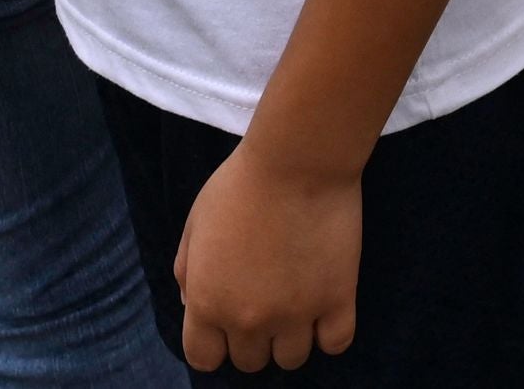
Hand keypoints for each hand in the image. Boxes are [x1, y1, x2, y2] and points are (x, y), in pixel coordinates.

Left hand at [176, 142, 360, 369]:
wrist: (297, 162)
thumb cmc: (240, 186)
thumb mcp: (193, 228)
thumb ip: (186, 274)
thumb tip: (194, 304)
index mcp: (206, 304)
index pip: (204, 359)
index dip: (216, 345)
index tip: (229, 325)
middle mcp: (248, 319)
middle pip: (250, 362)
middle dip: (255, 339)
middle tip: (268, 304)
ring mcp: (295, 312)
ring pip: (291, 359)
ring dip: (292, 339)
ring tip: (299, 307)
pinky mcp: (337, 298)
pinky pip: (336, 343)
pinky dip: (331, 334)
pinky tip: (328, 311)